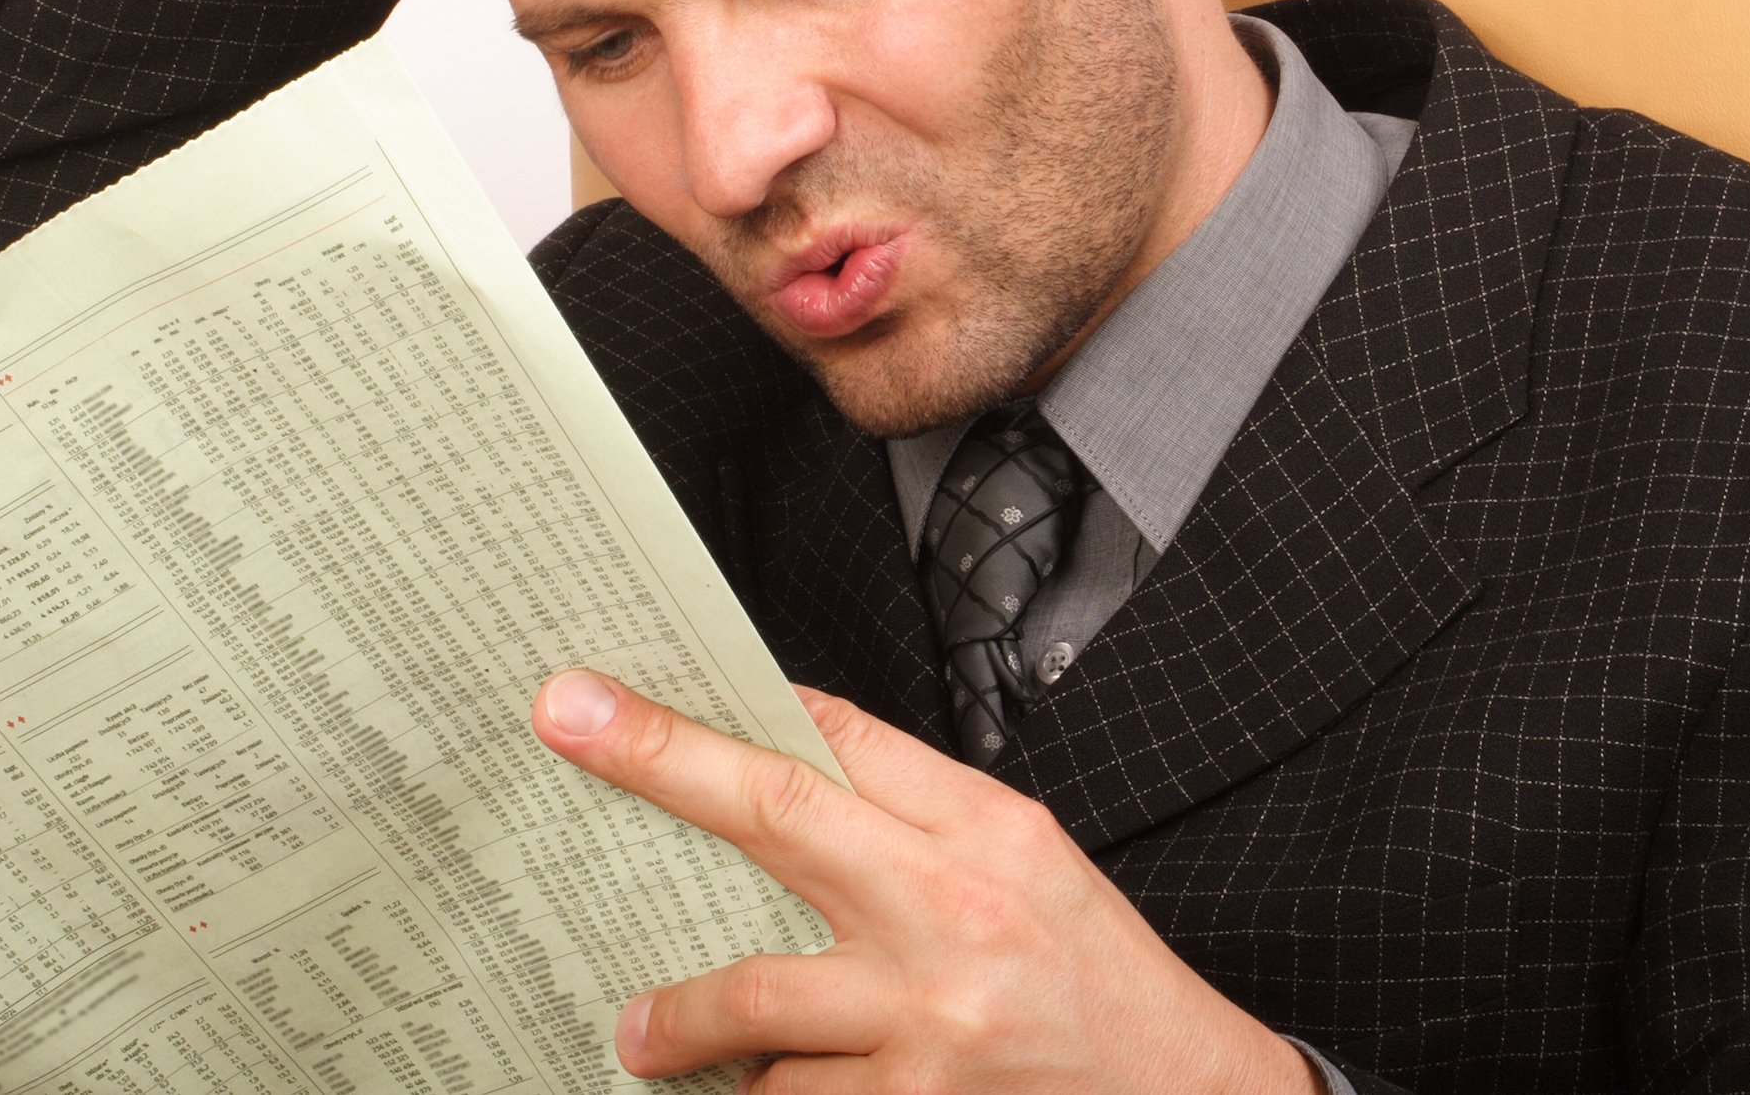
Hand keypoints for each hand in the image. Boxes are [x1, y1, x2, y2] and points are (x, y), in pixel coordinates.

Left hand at [531, 670, 1322, 1093]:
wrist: (1182, 1090)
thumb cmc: (1090, 963)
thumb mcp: (1020, 846)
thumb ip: (906, 792)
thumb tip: (785, 731)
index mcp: (977, 831)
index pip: (827, 743)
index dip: (712, 714)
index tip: (607, 694)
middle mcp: (950, 914)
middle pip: (778, 822)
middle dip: (662, 769)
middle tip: (567, 734)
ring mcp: (928, 1024)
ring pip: (761, 1004)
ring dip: (683, 1020)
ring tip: (640, 1034)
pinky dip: (760, 1094)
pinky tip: (735, 1093)